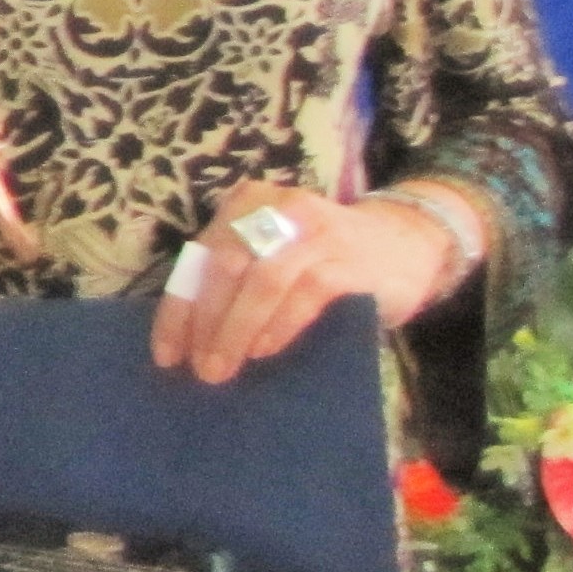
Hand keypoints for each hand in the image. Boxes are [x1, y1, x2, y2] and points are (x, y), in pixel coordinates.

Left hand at [150, 180, 452, 384]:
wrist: (406, 242)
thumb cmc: (322, 257)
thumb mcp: (273, 255)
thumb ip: (237, 279)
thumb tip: (192, 338)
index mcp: (247, 203)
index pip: (200, 259)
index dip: (179, 309)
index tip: (166, 355)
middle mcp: (278, 208)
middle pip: (226, 267)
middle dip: (206, 322)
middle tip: (199, 368)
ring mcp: (316, 231)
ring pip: (263, 280)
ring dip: (237, 329)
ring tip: (224, 367)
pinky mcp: (349, 259)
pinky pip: (307, 292)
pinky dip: (281, 323)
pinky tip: (265, 350)